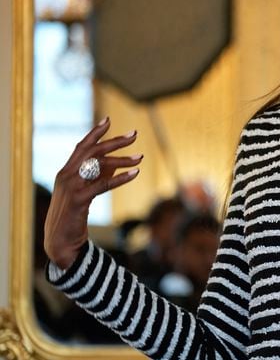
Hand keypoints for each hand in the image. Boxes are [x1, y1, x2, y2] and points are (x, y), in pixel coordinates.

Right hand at [44, 117, 142, 269]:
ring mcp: (71, 187)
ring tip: (140, 157)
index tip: (109, 120)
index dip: (95, 133)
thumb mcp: (85, 190)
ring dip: (123, 160)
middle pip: (93, 151)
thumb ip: (98, 175)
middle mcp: (67, 175)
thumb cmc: (73, 214)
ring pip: (99, 166)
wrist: (59, 239)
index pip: (81, 146)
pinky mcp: (79, 200)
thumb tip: (117, 163)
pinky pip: (102, 184)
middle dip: (114, 141)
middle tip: (134, 134)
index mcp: (66, 171)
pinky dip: (120, 178)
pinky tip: (135, 174)